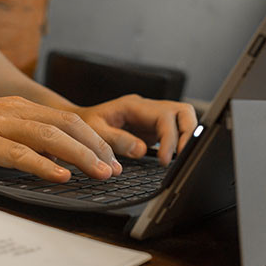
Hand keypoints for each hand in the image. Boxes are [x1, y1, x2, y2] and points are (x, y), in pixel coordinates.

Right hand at [0, 89, 121, 181]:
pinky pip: (19, 153)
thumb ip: (26, 138)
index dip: (94, 139)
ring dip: (80, 156)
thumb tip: (56, 157)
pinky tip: (60, 176)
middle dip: (96, 147)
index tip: (110, 158)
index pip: (68, 120)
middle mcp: (14, 111)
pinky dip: (43, 165)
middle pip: (67, 125)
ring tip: (100, 173)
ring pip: (49, 137)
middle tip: (114, 169)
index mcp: (21, 107)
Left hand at [75, 95, 197, 165]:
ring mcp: (152, 118)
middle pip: (183, 112)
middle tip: (182, 157)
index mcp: (134, 106)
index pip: (164, 116)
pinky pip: (174, 132)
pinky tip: (171, 158)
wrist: (77, 123)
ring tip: (179, 159)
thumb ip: (116, 140)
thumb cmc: (84, 125)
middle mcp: (147, 109)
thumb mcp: (94, 131)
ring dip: (186, 138)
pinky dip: (178, 143)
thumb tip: (141, 150)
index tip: (165, 159)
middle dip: (187, 134)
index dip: (169, 138)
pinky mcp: (152, 129)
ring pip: (183, 120)